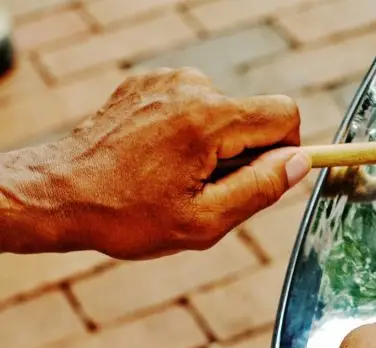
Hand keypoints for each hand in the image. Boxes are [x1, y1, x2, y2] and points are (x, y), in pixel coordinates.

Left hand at [53, 67, 310, 258]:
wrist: (58, 194)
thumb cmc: (128, 215)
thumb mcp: (205, 220)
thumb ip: (261, 189)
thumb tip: (299, 162)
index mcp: (209, 119)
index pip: (285, 115)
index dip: (288, 150)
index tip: (266, 178)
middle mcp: (190, 88)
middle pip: (254, 116)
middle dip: (244, 156)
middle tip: (205, 191)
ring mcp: (166, 82)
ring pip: (224, 114)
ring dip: (215, 147)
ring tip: (176, 179)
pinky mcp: (147, 84)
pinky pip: (194, 107)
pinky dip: (189, 135)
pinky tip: (158, 162)